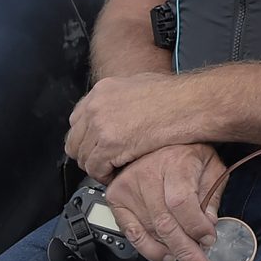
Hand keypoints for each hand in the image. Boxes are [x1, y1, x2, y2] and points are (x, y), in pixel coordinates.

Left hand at [66, 72, 196, 181]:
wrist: (187, 104)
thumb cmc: (173, 96)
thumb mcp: (138, 85)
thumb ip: (120, 98)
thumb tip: (119, 110)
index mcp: (102, 90)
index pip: (77, 119)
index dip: (86, 137)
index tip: (95, 146)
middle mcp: (96, 105)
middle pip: (74, 140)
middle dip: (88, 154)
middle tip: (103, 162)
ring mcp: (100, 124)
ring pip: (83, 157)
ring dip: (97, 167)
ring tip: (113, 170)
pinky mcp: (109, 144)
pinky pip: (95, 168)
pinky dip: (105, 176)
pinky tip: (118, 174)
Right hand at [104, 144, 226, 260]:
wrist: (158, 138)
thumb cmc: (186, 151)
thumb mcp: (210, 163)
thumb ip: (213, 192)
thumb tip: (209, 221)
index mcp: (174, 161)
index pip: (181, 202)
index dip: (196, 226)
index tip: (208, 238)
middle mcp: (147, 172)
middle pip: (165, 222)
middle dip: (185, 248)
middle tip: (198, 258)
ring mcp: (128, 185)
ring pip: (150, 231)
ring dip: (170, 250)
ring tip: (184, 255)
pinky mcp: (116, 196)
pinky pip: (131, 232)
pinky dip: (149, 248)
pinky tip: (164, 253)